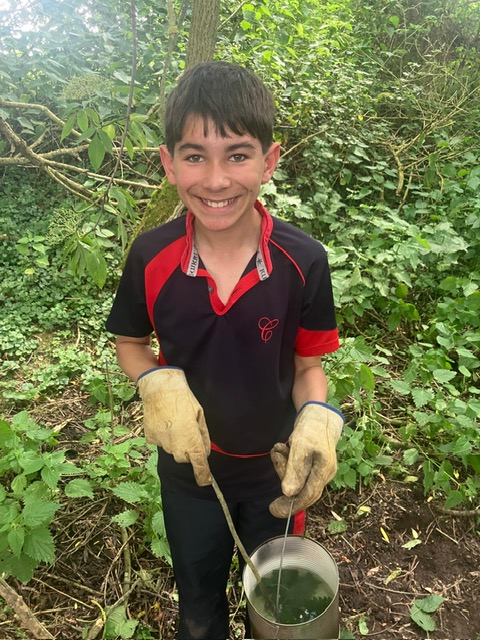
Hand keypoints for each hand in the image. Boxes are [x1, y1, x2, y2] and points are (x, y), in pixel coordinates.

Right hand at [137, 367, 210, 485]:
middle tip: (188, 431)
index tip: (206, 482)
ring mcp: (161, 443)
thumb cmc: (183, 398)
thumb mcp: (200, 415)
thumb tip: (205, 451)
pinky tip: (164, 421)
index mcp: (191, 440)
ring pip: (171, 449)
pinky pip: (160, 442)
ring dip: (175, 441)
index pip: (199, 464)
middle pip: (184, 457)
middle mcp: (175, 446)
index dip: (203, 475)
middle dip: (188, 450)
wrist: (159, 387)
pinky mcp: (150, 438)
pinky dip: (163, 436)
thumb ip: (203, 436)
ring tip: (174, 421)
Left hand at [269, 402, 343, 517]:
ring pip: (296, 476)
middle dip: (284, 474)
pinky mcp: (312, 462)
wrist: (319, 412)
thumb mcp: (300, 447)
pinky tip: (283, 447)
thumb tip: (289, 493)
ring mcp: (319, 468)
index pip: (307, 496)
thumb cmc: (312, 429)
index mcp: (324, 471)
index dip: (290, 505)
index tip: (273, 510)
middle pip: (300, 487)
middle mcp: (324, 473)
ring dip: (284, 463)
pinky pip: (296, 468)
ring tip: (280, 447)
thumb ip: (296, 471)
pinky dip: (287, 459)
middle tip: (277, 456)